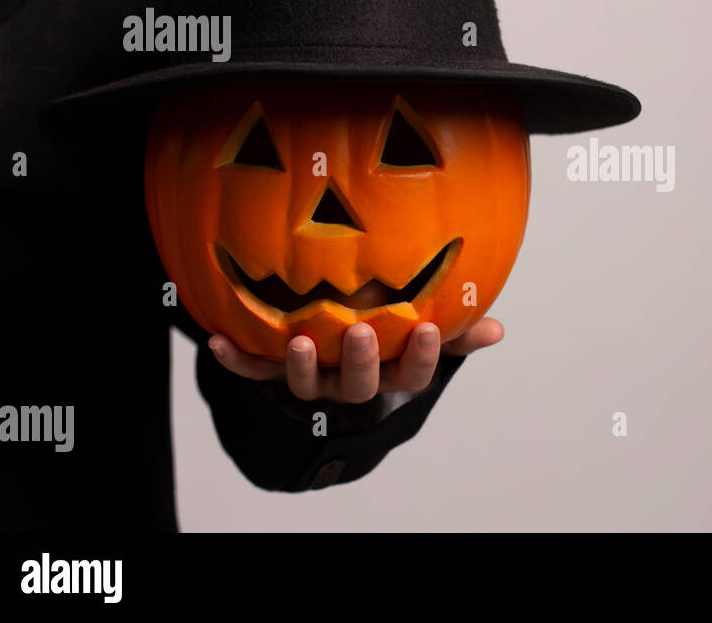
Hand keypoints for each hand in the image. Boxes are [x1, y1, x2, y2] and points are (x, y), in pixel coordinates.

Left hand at [206, 319, 503, 402]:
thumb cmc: (393, 329)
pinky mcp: (277, 367)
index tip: (427, 328)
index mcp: (392, 370)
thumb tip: (496, 328)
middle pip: (358, 384)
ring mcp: (316, 376)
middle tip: (360, 332)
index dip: (421, 356)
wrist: (338, 337)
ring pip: (307, 383)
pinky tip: (215, 341)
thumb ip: (459, 328)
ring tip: (298, 339)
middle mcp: (352, 380)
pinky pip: (255, 369)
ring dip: (300, 366)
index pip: (413, 372)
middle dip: (359, 361)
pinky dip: (235, 359)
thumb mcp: (428, 328)